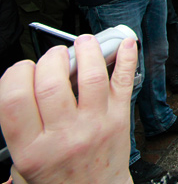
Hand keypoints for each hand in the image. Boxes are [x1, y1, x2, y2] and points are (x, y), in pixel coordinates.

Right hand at [0, 35, 137, 183]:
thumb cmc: (58, 177)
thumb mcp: (24, 164)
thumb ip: (20, 128)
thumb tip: (22, 84)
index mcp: (32, 149)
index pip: (14, 99)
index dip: (16, 75)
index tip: (23, 70)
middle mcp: (64, 136)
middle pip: (51, 82)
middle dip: (51, 59)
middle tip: (54, 57)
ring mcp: (95, 125)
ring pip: (90, 77)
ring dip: (87, 51)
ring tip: (83, 43)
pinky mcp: (120, 119)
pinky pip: (123, 83)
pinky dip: (126, 59)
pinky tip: (124, 44)